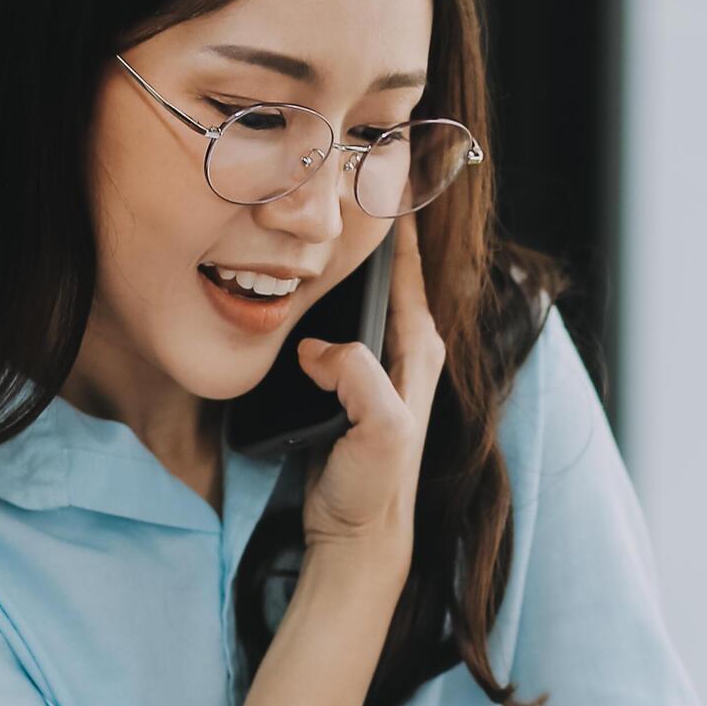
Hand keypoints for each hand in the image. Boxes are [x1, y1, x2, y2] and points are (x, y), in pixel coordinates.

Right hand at [297, 212, 442, 570]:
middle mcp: (403, 351)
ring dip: (335, 263)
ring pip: (354, 296)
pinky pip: (330, 325)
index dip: (398, 218)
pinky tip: (287, 286)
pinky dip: (314, 299)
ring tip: (305, 218)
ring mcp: (373, 367)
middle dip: (363, 228)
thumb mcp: (377, 430)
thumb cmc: (374, 489)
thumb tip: (319, 348)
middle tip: (330, 178)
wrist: (354, 539)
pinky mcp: (344, 384)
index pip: (409, 267)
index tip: (382, 166)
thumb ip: (356, 379)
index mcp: (418, 350)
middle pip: (383, 271)